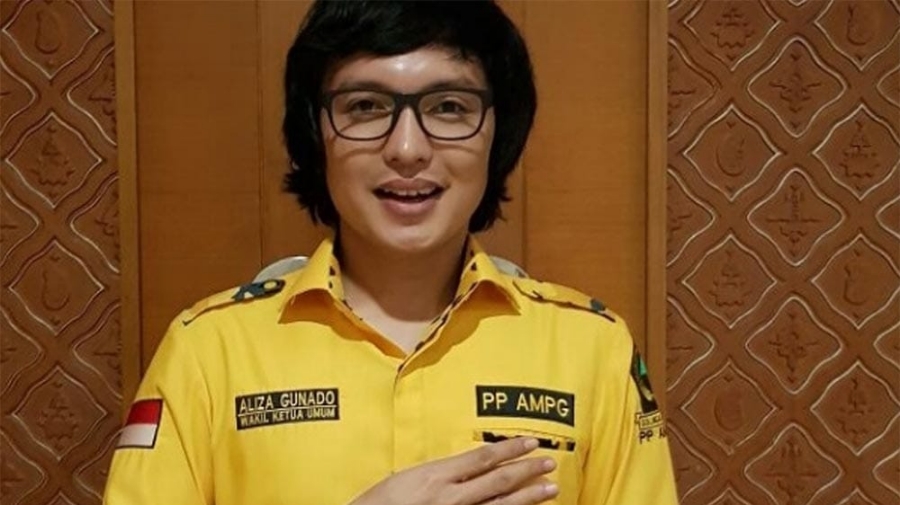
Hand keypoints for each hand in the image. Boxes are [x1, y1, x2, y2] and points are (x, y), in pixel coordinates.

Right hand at [350, 437, 558, 504]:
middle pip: (499, 480)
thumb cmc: (380, 503)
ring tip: (551, 489)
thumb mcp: (408, 478)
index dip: (511, 449)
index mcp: (437, 475)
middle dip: (529, 471)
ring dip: (529, 497)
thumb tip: (468, 466)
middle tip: (550, 463)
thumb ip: (439, 473)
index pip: (484, 457)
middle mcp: (450, 498)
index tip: (532, 441)